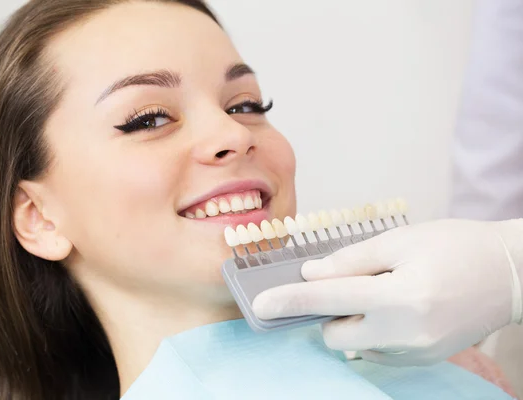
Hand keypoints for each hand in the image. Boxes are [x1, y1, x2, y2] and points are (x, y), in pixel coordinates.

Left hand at [252, 219, 522, 365]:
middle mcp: (407, 334)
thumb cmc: (456, 246)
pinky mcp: (422, 361)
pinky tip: (398, 307)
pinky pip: (376, 350)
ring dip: (352, 319)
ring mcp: (416, 354)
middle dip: (328, 310)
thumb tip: (311, 275)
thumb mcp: (402, 240)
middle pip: (334, 332)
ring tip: (385, 290)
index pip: (329, 300)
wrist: (510, 274)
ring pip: (354, 343)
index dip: (290, 301)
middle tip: (351, 282)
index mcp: (402, 297)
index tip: (259, 304)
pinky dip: (373, 329)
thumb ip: (351, 260)